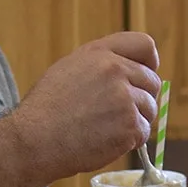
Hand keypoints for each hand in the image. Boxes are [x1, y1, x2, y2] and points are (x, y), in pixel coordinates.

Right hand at [11, 32, 161, 179]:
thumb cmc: (47, 109)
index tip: (144, 75)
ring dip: (135, 121)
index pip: (145, 45)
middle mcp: (116, 70)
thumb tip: (131, 69)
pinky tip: (106, 141)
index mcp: (101, 53)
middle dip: (141, 98)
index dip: (149, 62)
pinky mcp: (129, 125)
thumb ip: (101, 64)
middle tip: (119, 114)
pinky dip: (129, 141)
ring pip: (150, 109)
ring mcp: (125, 98)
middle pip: (152, 82)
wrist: (35, 140)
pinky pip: (143, 132)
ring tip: (107, 128)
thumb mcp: (69, 69)